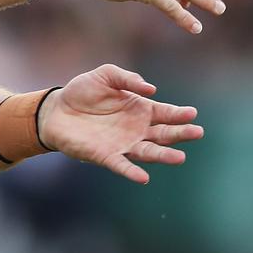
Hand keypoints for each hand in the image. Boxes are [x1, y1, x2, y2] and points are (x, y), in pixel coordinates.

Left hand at [38, 63, 203, 183]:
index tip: (192, 113)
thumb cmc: (82, 91)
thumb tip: (151, 89)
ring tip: (179, 158)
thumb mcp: (106, 74)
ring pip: (148, 152)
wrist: (56, 109)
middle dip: (180, 134)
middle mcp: (136, 129)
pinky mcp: (105, 156)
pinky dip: (132, 172)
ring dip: (163, 156)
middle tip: (197, 132)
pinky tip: (143, 177)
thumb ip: (128, 79)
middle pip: (163, 134)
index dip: (179, 114)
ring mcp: (122, 144)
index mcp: (139, 109)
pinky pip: (121, 165)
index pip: (165, 113)